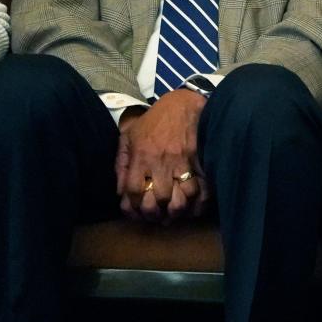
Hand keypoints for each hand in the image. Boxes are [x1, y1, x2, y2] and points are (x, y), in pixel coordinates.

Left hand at [117, 91, 209, 224]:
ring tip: (174, 214)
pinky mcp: (200, 160)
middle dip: (156, 213)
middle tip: (156, 217)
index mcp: (141, 155)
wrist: (184, 103)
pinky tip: (194, 207)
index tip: (136, 212)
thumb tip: (120, 192)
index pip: (133, 190)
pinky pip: (202, 187)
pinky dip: (200, 201)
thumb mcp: (129, 136)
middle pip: (159, 198)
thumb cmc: (154, 120)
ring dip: (178, 210)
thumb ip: (121, 163)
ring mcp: (182, 161)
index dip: (133, 207)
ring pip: (182, 196)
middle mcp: (160, 161)